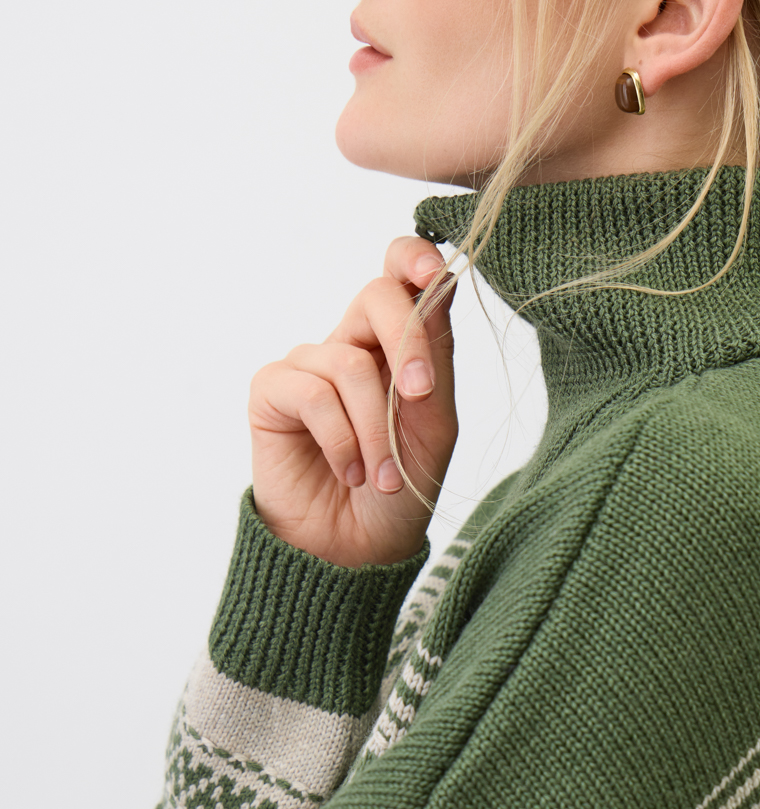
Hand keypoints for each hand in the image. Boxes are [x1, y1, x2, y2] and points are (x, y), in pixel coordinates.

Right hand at [248, 236, 457, 567]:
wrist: (357, 550)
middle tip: (420, 396)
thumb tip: (438, 291)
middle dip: (408, 343)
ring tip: (381, 475)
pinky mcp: (272, 392)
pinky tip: (346, 471)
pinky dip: (339, 438)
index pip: (401, 274)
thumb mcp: (433, 425)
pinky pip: (311, 393)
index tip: (434, 272)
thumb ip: (436, 360)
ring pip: (349, 363)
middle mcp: (351, 344)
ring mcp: (309, 365)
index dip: (414, 258)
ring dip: (374, 428)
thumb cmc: (400, 487)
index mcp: (397, 344)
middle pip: (377, 296)